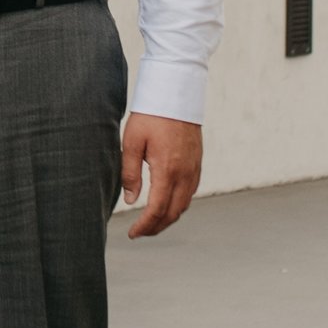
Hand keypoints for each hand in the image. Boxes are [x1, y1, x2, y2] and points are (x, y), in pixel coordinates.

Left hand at [118, 113, 200, 237]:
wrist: (176, 94)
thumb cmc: (151, 115)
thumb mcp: (132, 142)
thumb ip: (130, 173)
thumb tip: (130, 200)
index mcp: (167, 170)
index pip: (157, 210)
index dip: (144, 226)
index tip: (132, 233)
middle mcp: (185, 174)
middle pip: (173, 213)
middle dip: (156, 228)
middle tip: (139, 232)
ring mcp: (194, 169)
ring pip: (183, 205)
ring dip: (168, 218)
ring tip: (151, 222)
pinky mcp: (198, 164)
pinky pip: (190, 193)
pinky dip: (177, 205)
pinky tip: (165, 204)